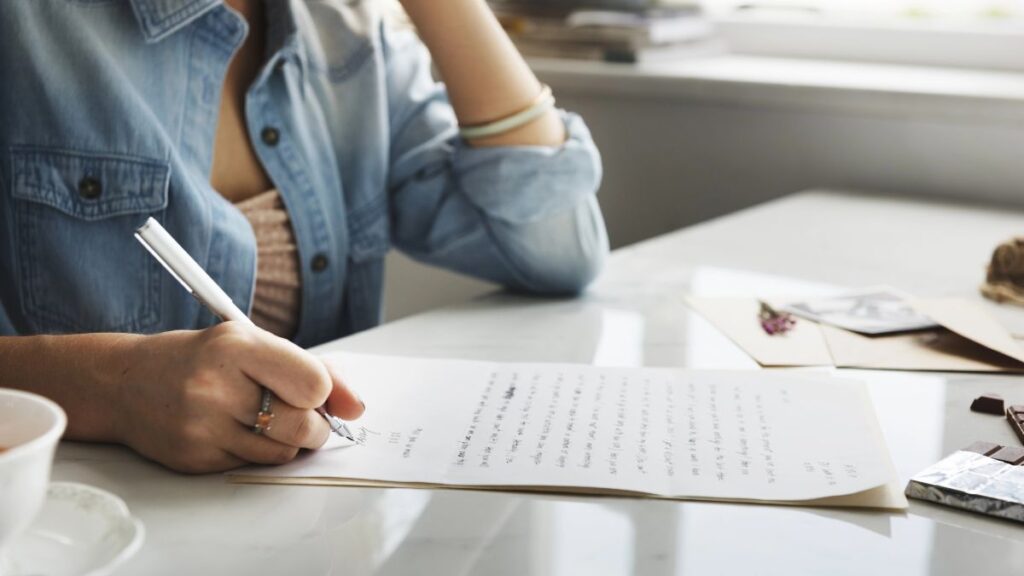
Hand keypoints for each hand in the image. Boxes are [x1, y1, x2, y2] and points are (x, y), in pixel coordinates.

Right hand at [114, 322, 363, 473]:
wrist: (124, 383)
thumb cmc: (199, 358)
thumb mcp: (251, 343)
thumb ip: (309, 368)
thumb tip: (356, 406)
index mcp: (235, 346)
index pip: (312, 382)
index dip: (324, 393)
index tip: (316, 392)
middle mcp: (215, 386)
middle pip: (302, 426)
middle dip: (316, 426)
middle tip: (306, 417)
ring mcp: (201, 426)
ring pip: (282, 453)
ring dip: (288, 441)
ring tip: (267, 419)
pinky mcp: (194, 458)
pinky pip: (252, 465)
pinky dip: (257, 452)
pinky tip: (236, 430)